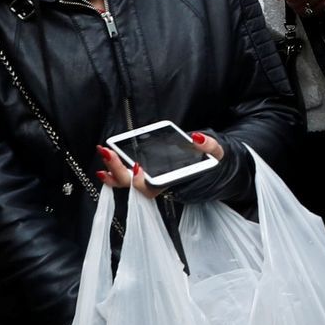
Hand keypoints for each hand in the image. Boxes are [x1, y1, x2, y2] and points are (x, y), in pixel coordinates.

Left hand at [97, 133, 222, 198]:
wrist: (216, 170)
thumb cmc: (214, 164)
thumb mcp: (219, 154)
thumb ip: (210, 146)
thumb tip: (196, 137)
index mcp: (176, 184)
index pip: (154, 188)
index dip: (142, 181)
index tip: (136, 166)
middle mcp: (161, 186)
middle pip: (134, 186)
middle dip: (118, 170)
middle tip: (108, 152)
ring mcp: (153, 182)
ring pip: (128, 184)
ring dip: (113, 171)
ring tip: (105, 152)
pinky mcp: (148, 175)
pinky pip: (128, 179)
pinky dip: (116, 171)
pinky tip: (107, 160)